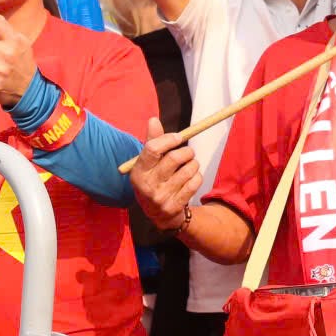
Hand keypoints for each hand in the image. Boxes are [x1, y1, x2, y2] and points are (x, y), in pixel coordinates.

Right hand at [130, 117, 201, 231]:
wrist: (159, 215)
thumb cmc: (154, 180)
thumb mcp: (149, 164)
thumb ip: (153, 142)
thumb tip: (153, 120)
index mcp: (138, 172)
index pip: (152, 149)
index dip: (168, 139)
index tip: (179, 137)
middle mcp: (147, 186)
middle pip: (174, 158)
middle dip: (186, 152)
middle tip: (189, 153)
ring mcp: (161, 198)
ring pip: (188, 170)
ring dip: (194, 164)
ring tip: (190, 166)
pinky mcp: (174, 206)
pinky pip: (195, 183)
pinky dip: (197, 176)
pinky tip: (191, 178)